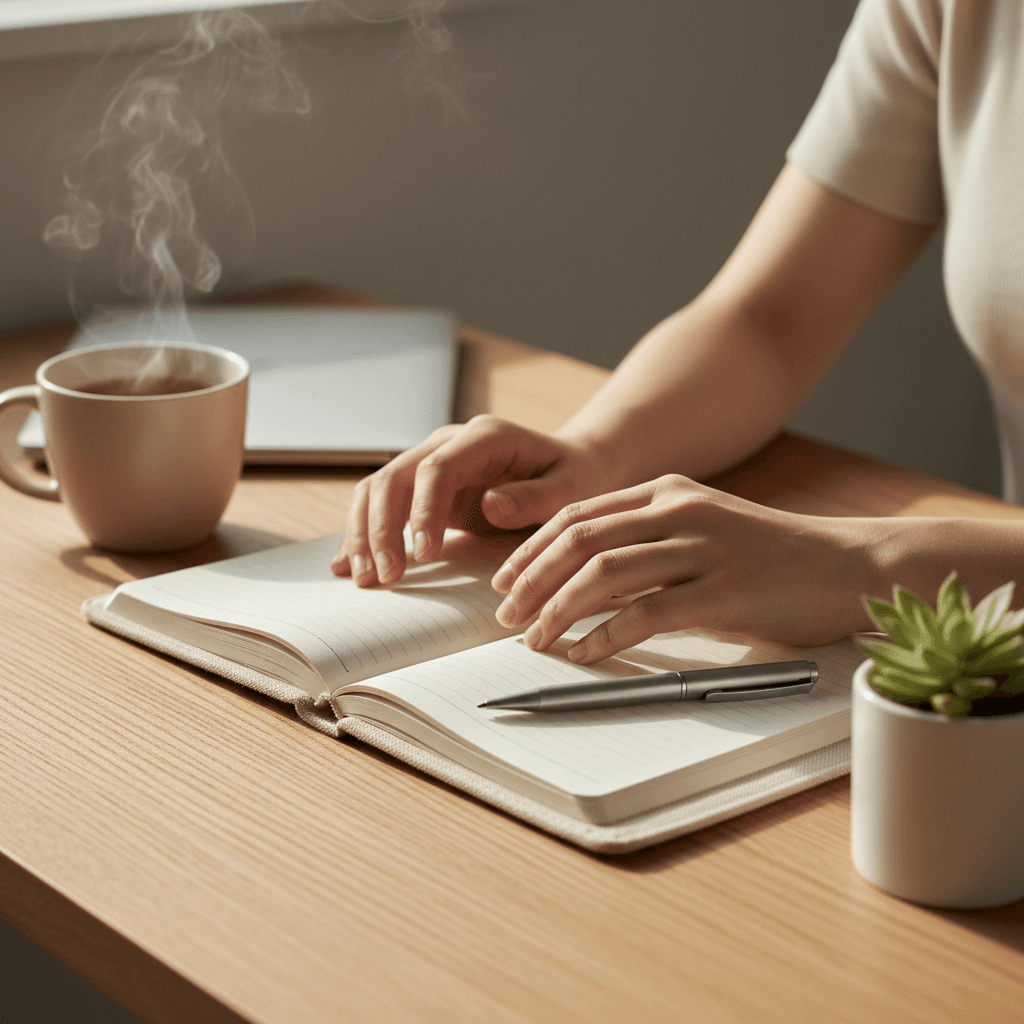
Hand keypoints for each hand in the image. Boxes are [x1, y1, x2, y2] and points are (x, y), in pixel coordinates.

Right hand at [332, 415, 611, 585]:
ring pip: (378, 489)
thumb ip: (535, 498)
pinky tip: (346, 565)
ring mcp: (431, 464)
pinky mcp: (423, 489)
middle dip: (382, 528)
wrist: (570, 468)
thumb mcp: (571, 489)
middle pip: (395, 477)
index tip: (425, 554)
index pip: (437, 468)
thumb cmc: (575, 478)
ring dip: (364, 533)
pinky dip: (363, 534)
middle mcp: (450, 444)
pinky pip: (382, 505)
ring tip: (366, 579)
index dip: (423, 510)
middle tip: (385, 577)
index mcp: (485, 437)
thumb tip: (490, 506)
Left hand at [491, 474, 877, 661]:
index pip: (577, 515)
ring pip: (603, 574)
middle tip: (507, 616)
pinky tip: (584, 654)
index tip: (506, 580)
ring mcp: (702, 547)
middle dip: (532, 581)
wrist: (846, 566)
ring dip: (557, 611)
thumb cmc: (770, 556)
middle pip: (579, 541)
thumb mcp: (701, 531)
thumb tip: (583, 581)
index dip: (531, 549)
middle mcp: (678, 509)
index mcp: (666, 491)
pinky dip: (604, 637)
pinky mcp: (724, 590)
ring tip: (534, 639)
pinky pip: (645, 614)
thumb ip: (646, 544)